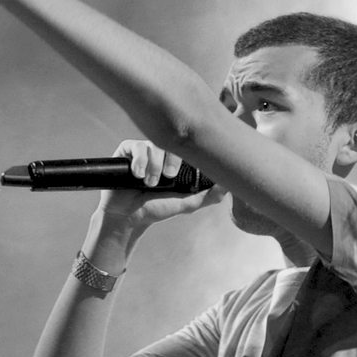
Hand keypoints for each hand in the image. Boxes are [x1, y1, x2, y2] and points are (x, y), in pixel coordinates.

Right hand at [97, 139, 223, 231]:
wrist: (128, 215)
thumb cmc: (157, 208)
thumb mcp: (187, 203)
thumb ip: (209, 196)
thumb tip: (229, 186)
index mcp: (179, 161)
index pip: (190, 145)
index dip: (192, 151)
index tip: (188, 169)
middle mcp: (163, 153)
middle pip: (173, 141)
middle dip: (173, 159)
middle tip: (169, 176)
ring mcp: (146, 150)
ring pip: (155, 144)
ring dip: (154, 165)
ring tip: (150, 183)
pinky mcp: (128, 150)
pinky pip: (137, 146)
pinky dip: (139, 161)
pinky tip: (138, 174)